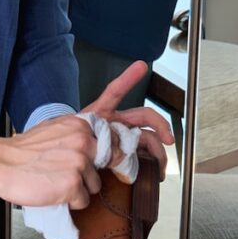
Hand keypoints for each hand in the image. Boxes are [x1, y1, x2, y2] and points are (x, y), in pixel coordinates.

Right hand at [0, 114, 99, 209]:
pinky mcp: (74, 184)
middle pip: (104, 166)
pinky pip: (83, 201)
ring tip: (57, 183)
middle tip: (68, 175)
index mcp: (80, 125)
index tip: (96, 162)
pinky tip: (54, 192)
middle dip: (89, 173)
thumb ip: (76, 135)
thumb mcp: (54, 130)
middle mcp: (84, 142)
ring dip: (79, 189)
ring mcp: (80, 164)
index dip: (104, 155)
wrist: (0, 163)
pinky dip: (70, 202)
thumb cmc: (23, 151)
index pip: (112, 141)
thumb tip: (95, 145)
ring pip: (95, 185)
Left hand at [84, 60, 173, 179]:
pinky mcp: (124, 153)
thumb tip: (103, 138)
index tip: (141, 66)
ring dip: (158, 151)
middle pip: (144, 116)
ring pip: (147, 139)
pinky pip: (141, 157)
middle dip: (160, 125)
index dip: (127, 79)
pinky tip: (156, 172)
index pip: (115, 92)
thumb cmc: (72, 142)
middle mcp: (116, 122)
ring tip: (161, 165)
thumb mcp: (77, 135)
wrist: (68, 157)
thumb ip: (88, 133)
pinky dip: (150, 163)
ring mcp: (122, 137)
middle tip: (169, 139)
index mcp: (103, 112)